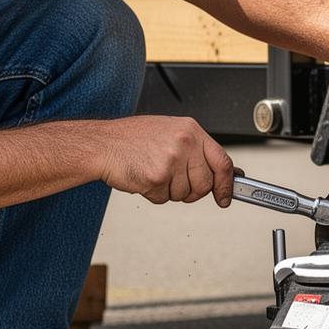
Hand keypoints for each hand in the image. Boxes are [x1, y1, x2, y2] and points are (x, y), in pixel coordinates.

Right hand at [95, 116, 234, 205]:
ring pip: (184, 194)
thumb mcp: (169, 133)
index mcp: (191, 130)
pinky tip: (143, 177)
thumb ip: (194, 150)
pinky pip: (164, 199)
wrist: (102, 144)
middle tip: (173, 182)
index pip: (222, 161)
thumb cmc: (131, 139)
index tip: (225, 197)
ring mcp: (172, 160)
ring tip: (152, 172)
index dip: (227, 184)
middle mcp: (185, 143)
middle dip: (191, 191)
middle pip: (205, 184)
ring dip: (169, 191)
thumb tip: (219, 172)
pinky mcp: (157, 177)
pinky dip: (153, 194)